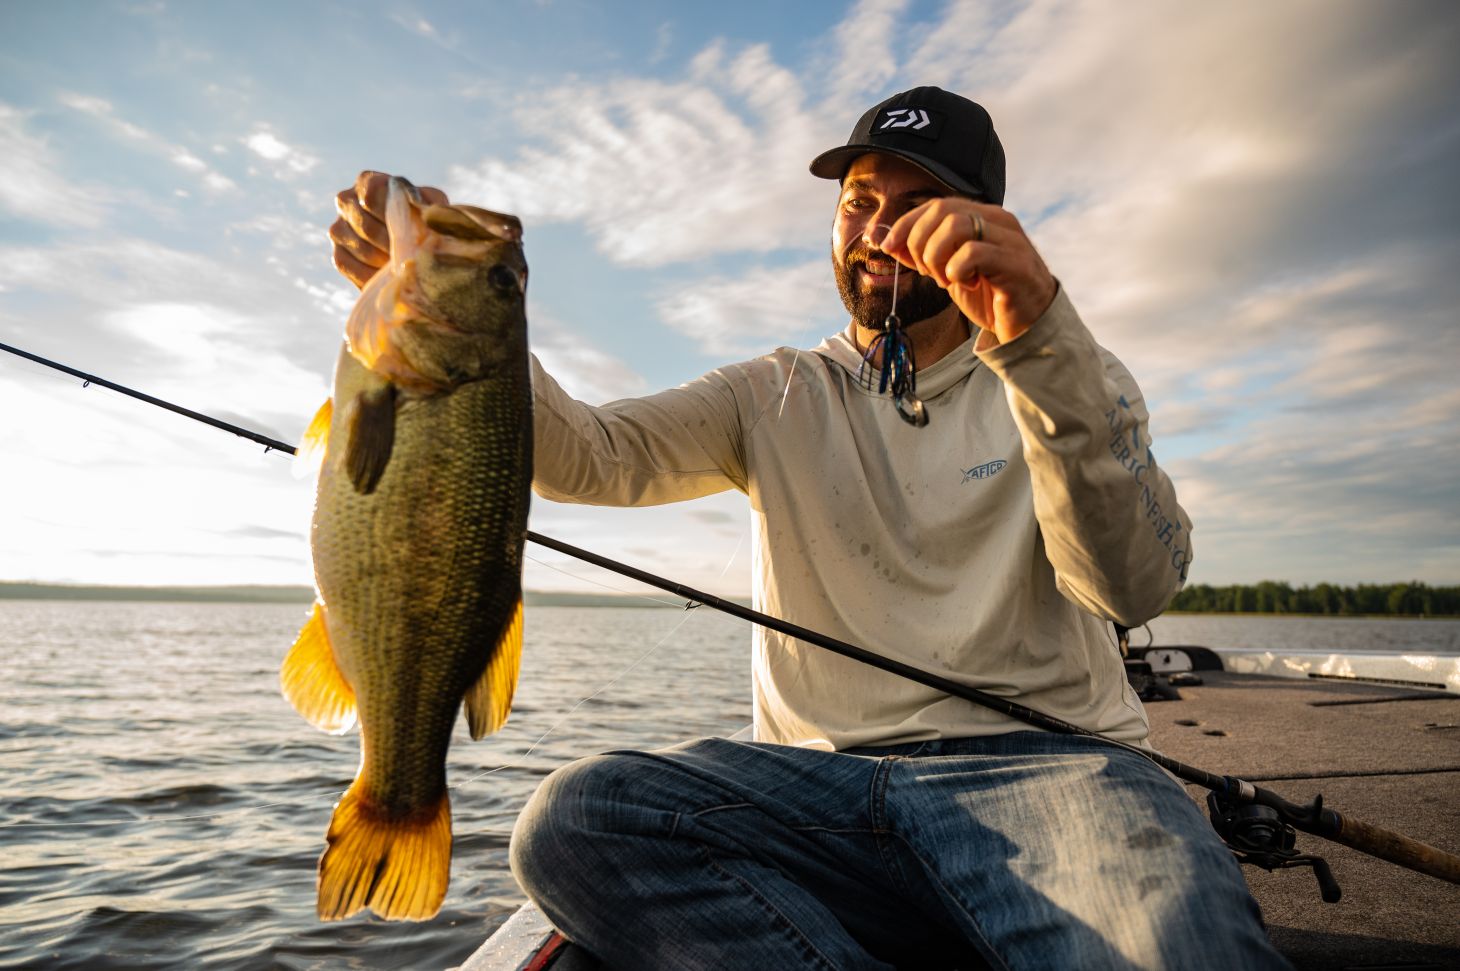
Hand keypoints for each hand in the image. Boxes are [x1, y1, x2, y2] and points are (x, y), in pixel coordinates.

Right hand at [330, 171, 449, 288]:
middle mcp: (347, 200)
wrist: (416, 249)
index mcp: (368, 182)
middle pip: (366, 225)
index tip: (410, 228)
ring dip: (385, 261)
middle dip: (393, 244)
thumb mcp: (432, 207)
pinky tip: (389, 275)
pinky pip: (349, 266)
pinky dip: (372, 274)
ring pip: (360, 247)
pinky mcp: (338, 255)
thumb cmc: (424, 221)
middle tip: (413, 255)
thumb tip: (419, 207)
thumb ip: (428, 202)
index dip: (390, 214)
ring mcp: (338, 228)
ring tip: (406, 265)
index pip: (371, 194)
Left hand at [879, 199, 1056, 344]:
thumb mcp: (949, 272)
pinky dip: (958, 270)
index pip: (935, 205)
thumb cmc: (989, 296)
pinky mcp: (1016, 263)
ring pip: (957, 226)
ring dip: (938, 257)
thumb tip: (886, 241)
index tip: (887, 247)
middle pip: (942, 211)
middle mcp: (998, 221)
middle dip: (920, 243)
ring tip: (946, 279)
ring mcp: (1010, 239)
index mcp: (983, 217)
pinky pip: (974, 253)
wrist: (1027, 326)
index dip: (905, 224)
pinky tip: (967, 284)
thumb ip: (924, 255)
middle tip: (927, 271)